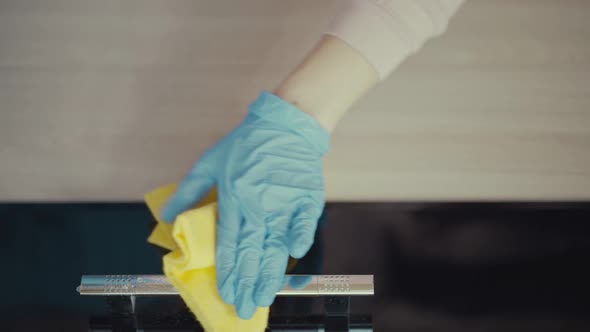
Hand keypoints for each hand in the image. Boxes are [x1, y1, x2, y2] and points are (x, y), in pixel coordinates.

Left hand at [161, 91, 329, 318]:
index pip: (229, 243)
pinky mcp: (306, 197)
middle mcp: (258, 205)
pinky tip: (295, 255)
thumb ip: (189, 191)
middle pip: (252, 251)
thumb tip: (167, 216)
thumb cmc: (245, 143)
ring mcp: (284, 201)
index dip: (228, 271)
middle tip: (245, 308)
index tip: (226, 293)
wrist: (285, 124)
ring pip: (275, 244)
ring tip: (266, 297)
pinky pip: (304, 221)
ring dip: (271, 272)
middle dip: (247, 283)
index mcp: (233, 197)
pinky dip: (300, 236)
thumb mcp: (209, 162)